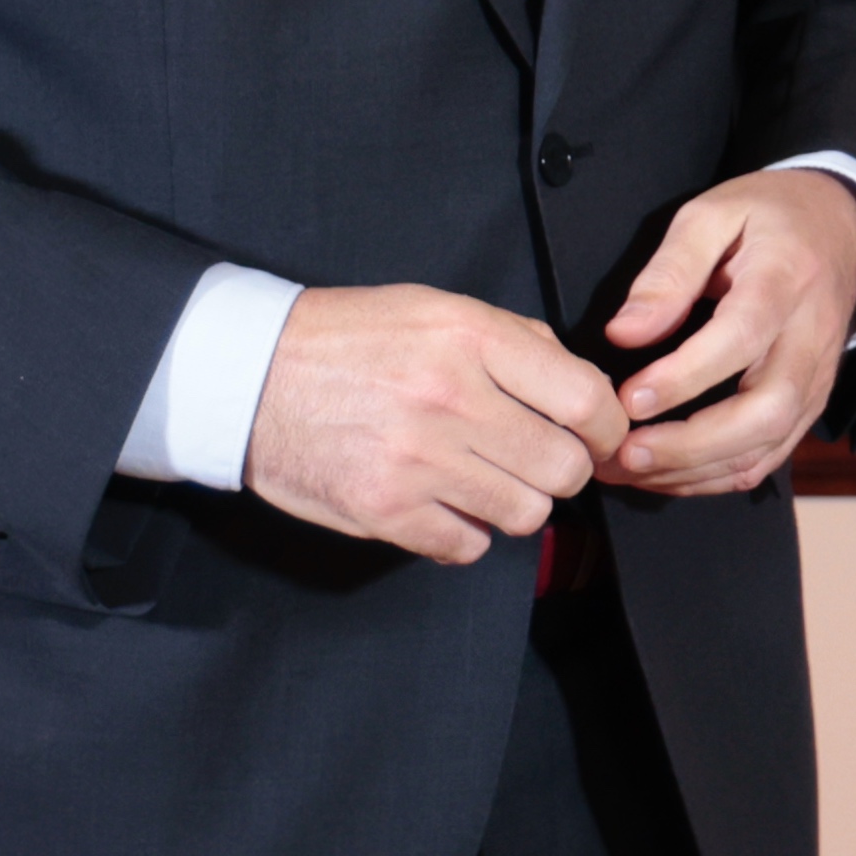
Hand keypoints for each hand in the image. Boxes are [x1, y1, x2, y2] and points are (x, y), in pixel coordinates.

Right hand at [244, 281, 626, 566]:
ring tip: (485, 480)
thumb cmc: (350, 340)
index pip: (585, 399)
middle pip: (564, 468)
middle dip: (564, 470)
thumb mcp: (437, 309)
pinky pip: (467, 546)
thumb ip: (516, 342)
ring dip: (516, 503)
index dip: (607, 428)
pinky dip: (465, 534)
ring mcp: (415, 460)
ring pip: (525, 513)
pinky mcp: (383, 510)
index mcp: (470, 338)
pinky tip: (443, 504)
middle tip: (539, 462)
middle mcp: (449, 399)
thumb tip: (581, 388)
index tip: (601, 437)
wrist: (247, 375)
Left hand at [595, 166, 855, 494]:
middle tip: (626, 451)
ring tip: (629, 468)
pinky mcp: (809, 404)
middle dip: (691, 444)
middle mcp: (810, 338)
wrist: (843, 225)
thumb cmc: (769, 216)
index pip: (741, 338)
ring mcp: (816, 378)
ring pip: (768, 445)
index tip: (629, 397)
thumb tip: (624, 333)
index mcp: (786, 279)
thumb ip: (668, 272)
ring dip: (695, 469)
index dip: (684, 376)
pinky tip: (666, 473)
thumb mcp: (712, 214)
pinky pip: (768, 456)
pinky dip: (715, 477)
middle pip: (766, 411)